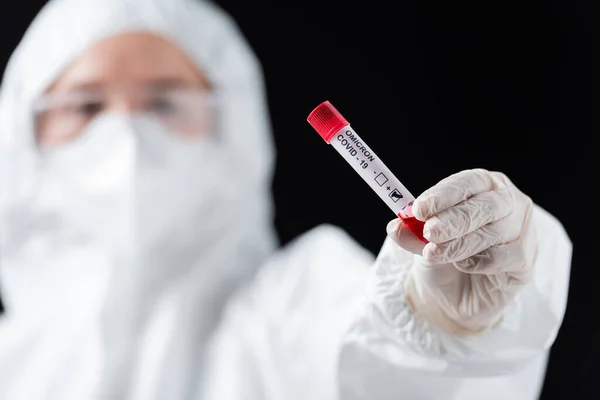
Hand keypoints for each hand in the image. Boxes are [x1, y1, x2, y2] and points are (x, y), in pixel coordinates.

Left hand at [388, 169, 537, 334]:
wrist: (456, 294)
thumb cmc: (444, 255)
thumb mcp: (421, 242)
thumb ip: (411, 233)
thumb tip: (396, 227)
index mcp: (483, 185)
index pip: (467, 183)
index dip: (443, 195)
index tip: (419, 209)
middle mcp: (508, 202)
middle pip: (484, 206)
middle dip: (453, 219)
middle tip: (430, 232)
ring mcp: (522, 230)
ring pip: (493, 232)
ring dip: (460, 243)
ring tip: (434, 253)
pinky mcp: (525, 260)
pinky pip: (506, 256)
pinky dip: (481, 261)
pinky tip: (463, 265)